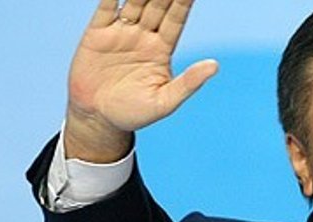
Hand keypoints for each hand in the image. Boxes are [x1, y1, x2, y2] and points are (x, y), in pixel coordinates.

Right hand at [64, 0, 218, 162]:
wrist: (98, 119)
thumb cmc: (134, 113)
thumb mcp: (165, 101)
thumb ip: (188, 83)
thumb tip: (215, 65)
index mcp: (162, 50)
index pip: (176, 18)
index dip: (184, 1)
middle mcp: (143, 36)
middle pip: (158, 5)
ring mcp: (121, 32)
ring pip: (134, 1)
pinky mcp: (97, 33)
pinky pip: (106, 7)